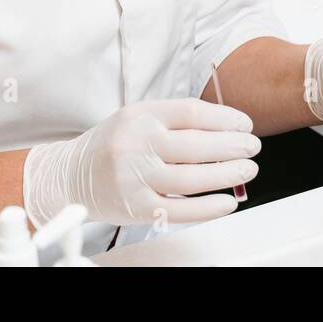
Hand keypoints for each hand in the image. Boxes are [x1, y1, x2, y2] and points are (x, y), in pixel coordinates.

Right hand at [23, 98, 259, 226]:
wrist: (70, 175)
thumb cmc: (112, 145)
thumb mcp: (139, 119)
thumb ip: (176, 121)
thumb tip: (226, 129)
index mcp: (141, 115)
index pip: (192, 113)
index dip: (226, 119)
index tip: (245, 124)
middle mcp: (137, 144)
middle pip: (197, 146)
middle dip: (233, 147)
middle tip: (252, 147)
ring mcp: (135, 177)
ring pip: (192, 178)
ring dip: (227, 175)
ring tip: (247, 170)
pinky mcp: (135, 207)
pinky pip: (180, 209)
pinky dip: (208, 207)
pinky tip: (227, 202)